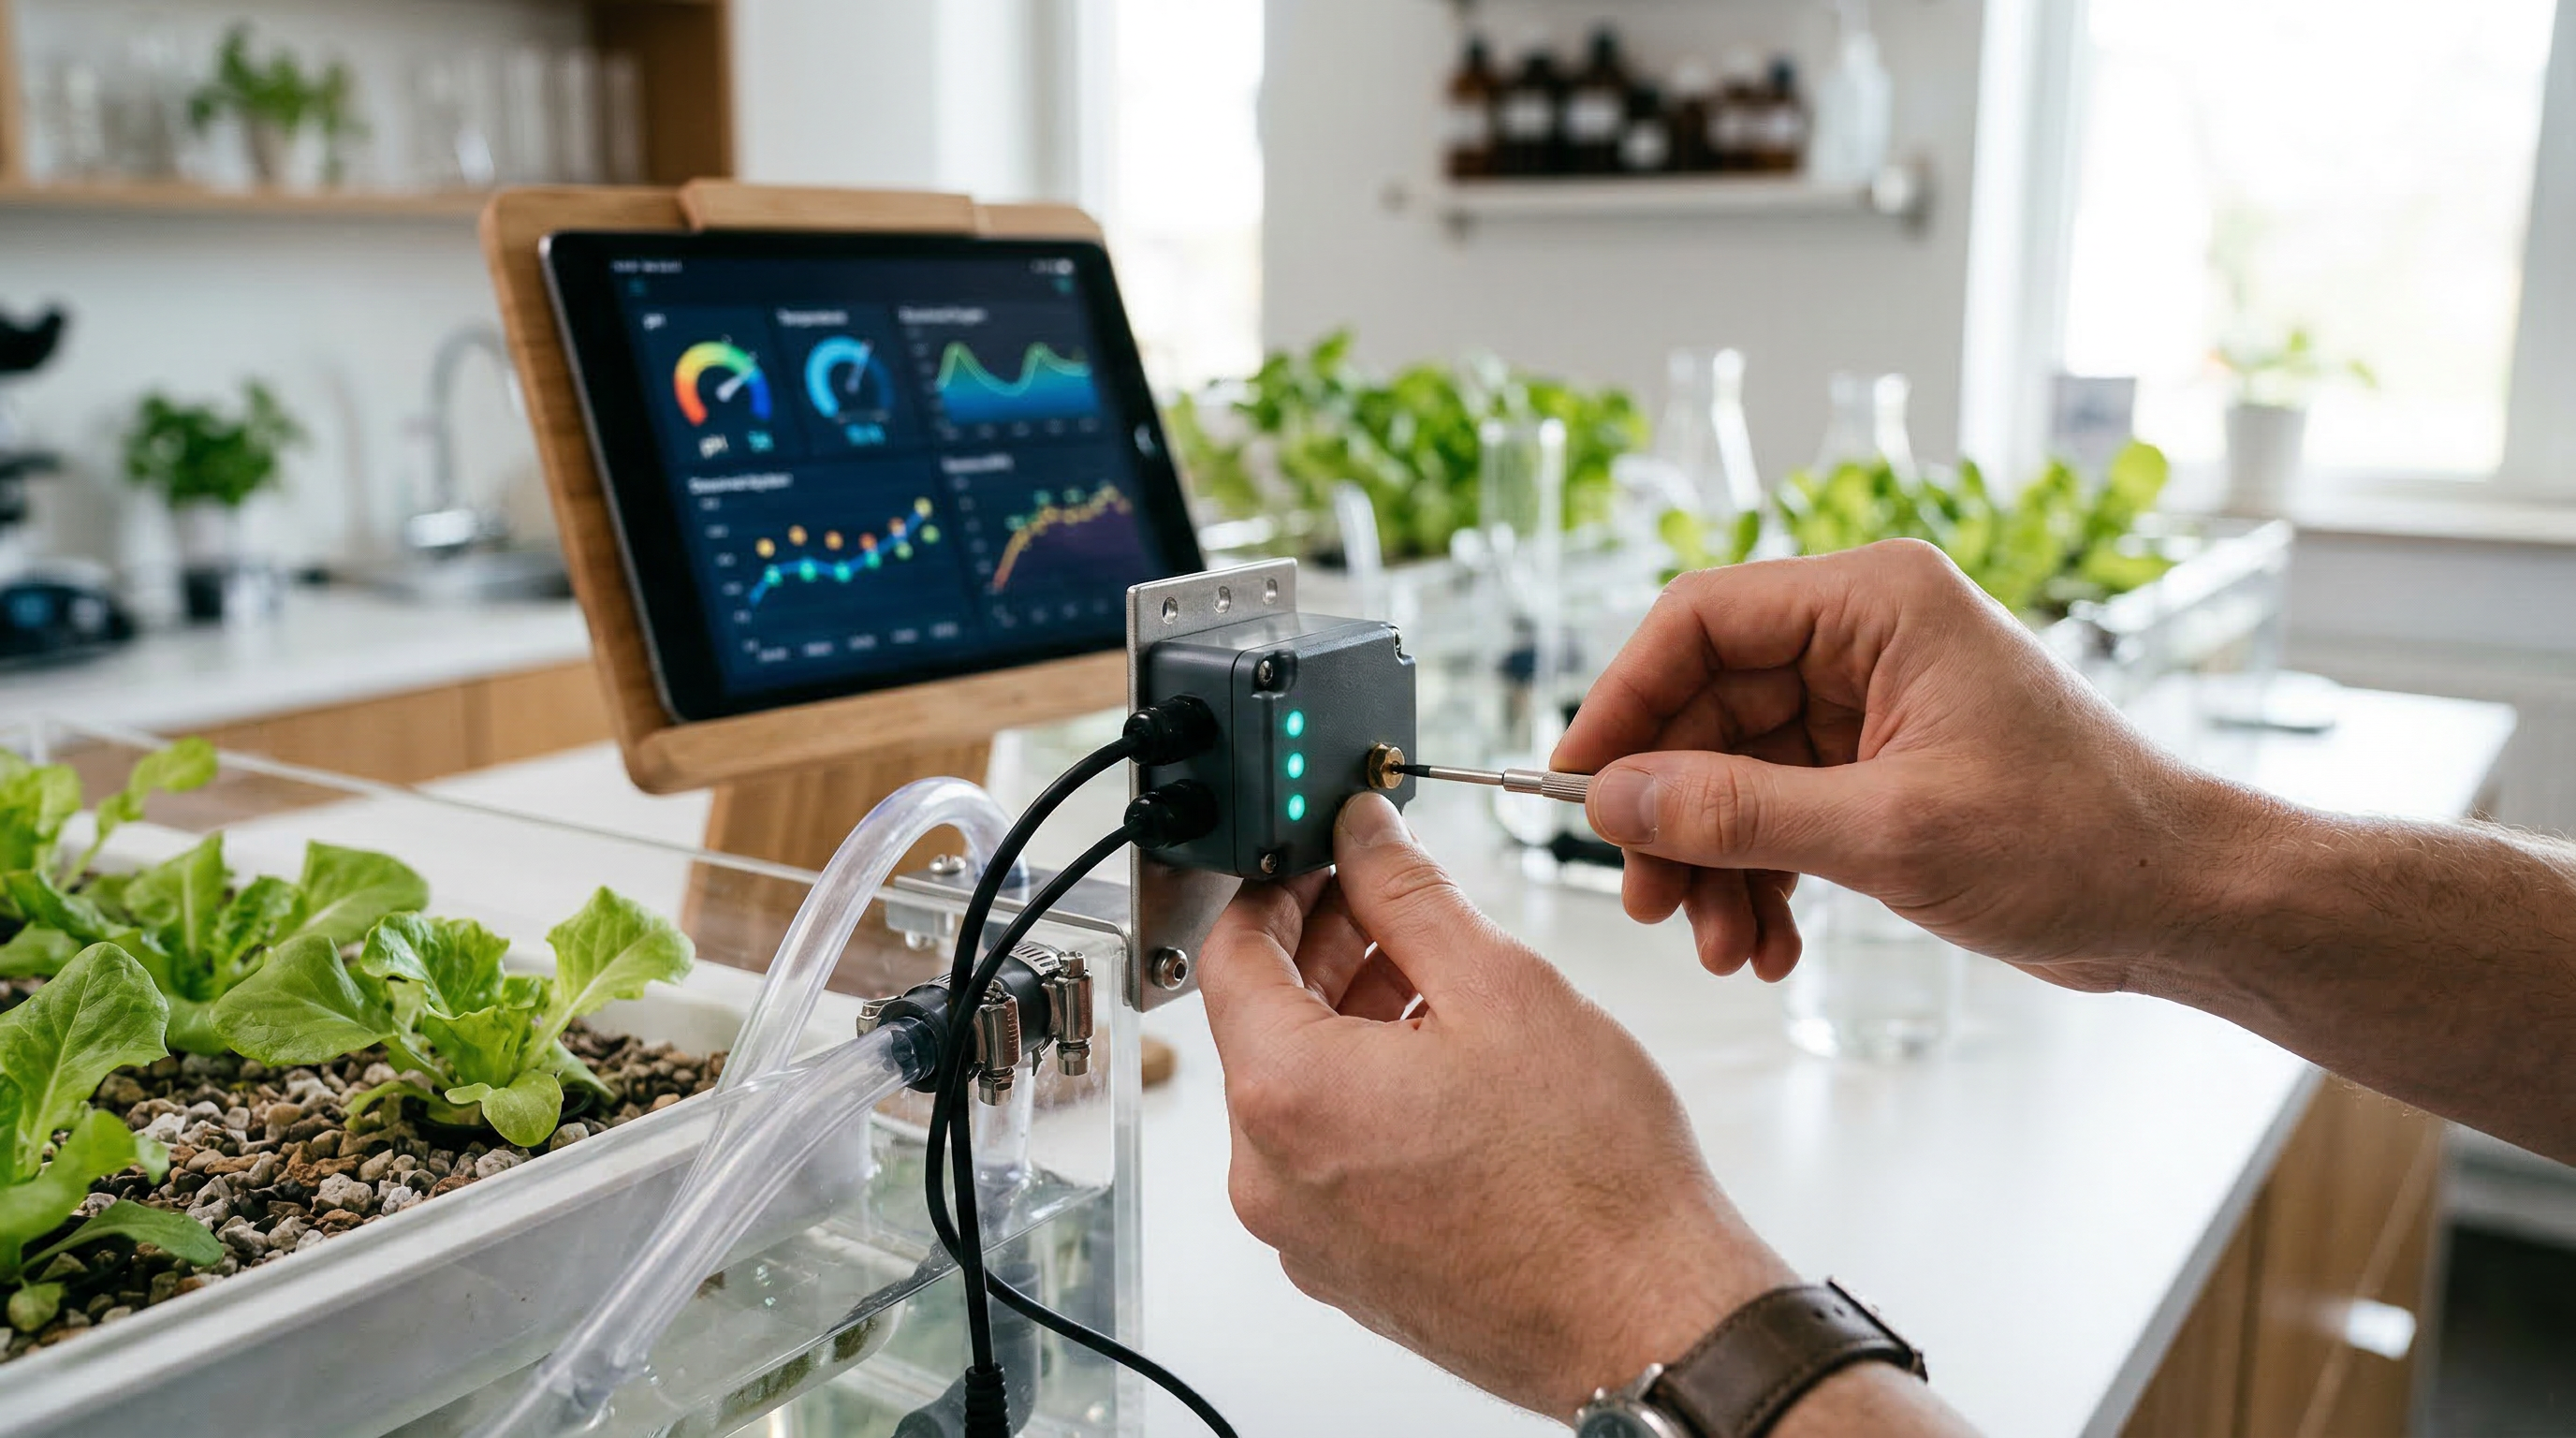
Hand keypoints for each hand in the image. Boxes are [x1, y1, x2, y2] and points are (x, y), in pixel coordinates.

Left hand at [1198, 793, 1796, 1414]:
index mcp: (1288, 1096)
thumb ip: (1409, 893)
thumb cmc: (1592, 1182)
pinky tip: (1447, 1064)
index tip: (1323, 850)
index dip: (1277, 881)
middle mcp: (1271, 1177)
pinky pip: (1330, 1154)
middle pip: (1262, 1022)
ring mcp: (1305, 1234)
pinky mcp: (1347, 1267)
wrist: (1648, 1321)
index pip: (1230, 951)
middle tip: (1392, 897)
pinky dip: (1369, 1093)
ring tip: (1442, 980)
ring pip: (1301, 1090)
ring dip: (1353, 1017)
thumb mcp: (1501, 988)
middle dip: (1324, 946)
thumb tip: (1363, 835)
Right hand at [1553, 540, 2269, 989]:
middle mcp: (1867, 640)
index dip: (1625, 698)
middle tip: (1650, 900)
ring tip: (1722, 945)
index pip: (1700, 619)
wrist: (2187, 903)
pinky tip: (1769, 946)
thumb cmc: (2079, 841)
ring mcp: (1873, 708)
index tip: (1578, 782)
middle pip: (1707, 707)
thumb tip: (1615, 799)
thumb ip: (1739, 812)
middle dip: (1672, 812)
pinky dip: (1762, 880)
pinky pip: (1780, 814)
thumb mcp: (1890, 833)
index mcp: (1877, 603)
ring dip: (1715, 863)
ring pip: (1735, 773)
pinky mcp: (1882, 773)